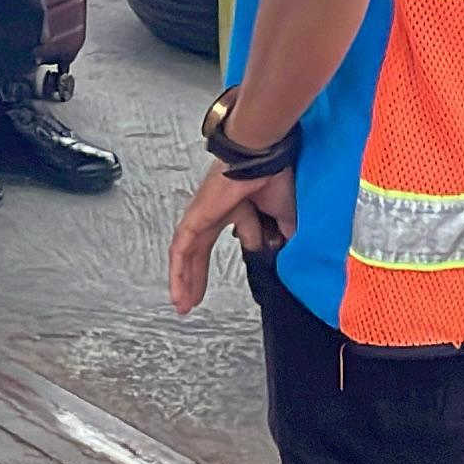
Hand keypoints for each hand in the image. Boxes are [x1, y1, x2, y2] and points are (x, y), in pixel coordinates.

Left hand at [167, 159, 298, 312]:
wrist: (264, 157)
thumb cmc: (275, 177)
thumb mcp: (284, 217)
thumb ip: (280, 235)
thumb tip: (283, 250)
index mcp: (236, 209)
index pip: (228, 238)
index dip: (230, 256)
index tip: (234, 275)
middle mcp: (215, 212)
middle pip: (199, 252)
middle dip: (196, 278)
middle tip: (192, 302)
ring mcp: (202, 214)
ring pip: (187, 254)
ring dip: (185, 281)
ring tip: (183, 306)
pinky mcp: (196, 217)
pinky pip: (182, 248)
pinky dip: (179, 270)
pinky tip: (179, 291)